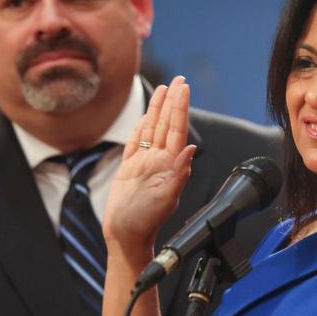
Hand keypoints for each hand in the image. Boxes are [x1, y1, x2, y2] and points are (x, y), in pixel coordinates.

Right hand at [103, 75, 196, 260]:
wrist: (125, 235)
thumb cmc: (144, 221)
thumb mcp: (164, 198)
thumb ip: (178, 173)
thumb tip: (190, 149)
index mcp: (169, 165)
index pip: (177, 129)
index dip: (180, 107)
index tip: (183, 88)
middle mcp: (158, 160)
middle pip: (167, 124)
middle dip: (173, 101)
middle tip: (179, 80)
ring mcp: (144, 163)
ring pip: (151, 128)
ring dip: (158, 109)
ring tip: (164, 89)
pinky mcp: (129, 168)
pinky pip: (135, 141)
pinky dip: (141, 126)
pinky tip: (145, 116)